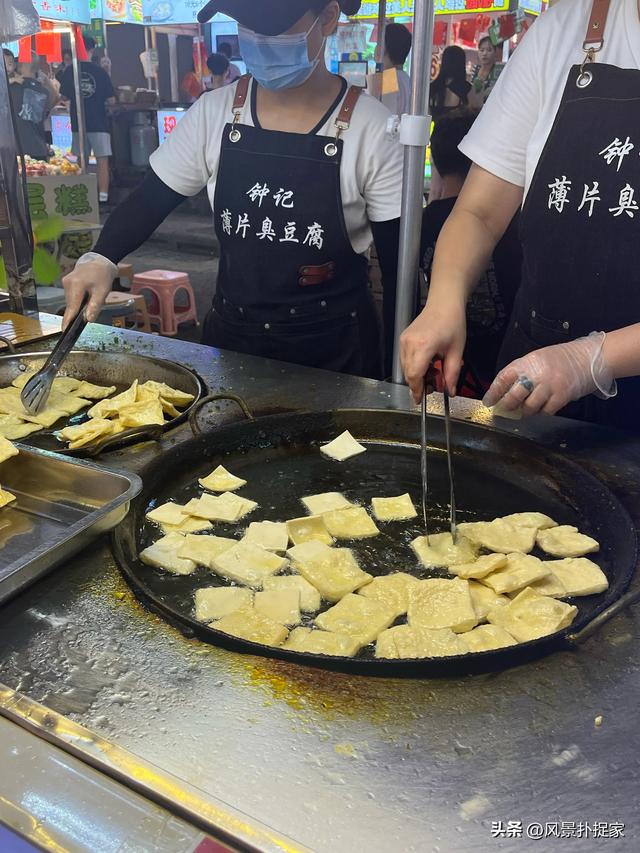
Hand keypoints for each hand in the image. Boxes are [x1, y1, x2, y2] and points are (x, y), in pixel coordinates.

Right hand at [61, 258, 114, 327]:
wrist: (99, 260)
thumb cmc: (102, 275)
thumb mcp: (102, 292)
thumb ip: (95, 306)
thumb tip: (88, 319)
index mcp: (76, 285)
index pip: (71, 308)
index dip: (68, 320)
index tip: (64, 330)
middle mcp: (67, 284)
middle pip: (71, 305)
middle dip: (79, 312)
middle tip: (90, 311)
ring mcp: (65, 282)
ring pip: (71, 301)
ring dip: (80, 305)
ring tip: (92, 298)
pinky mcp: (66, 282)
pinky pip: (72, 296)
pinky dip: (79, 300)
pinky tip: (87, 295)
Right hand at [400, 298, 466, 403]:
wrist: (444, 303)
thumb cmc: (452, 322)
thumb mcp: (456, 351)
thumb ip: (452, 374)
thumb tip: (450, 392)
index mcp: (424, 346)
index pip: (414, 375)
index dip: (417, 390)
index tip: (420, 400)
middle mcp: (410, 343)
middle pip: (408, 374)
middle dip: (419, 384)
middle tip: (434, 386)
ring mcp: (404, 340)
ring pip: (405, 368)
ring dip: (416, 375)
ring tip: (433, 372)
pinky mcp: (403, 339)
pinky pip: (404, 359)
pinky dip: (413, 366)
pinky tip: (427, 363)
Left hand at [483, 333, 616, 416]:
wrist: (589, 357)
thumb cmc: (561, 358)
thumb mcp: (537, 358)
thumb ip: (522, 372)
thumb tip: (506, 390)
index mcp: (527, 362)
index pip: (504, 377)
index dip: (494, 392)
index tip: (488, 402)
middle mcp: (536, 373)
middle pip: (514, 395)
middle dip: (507, 405)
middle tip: (506, 409)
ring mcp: (549, 385)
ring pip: (529, 406)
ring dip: (525, 411)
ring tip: (527, 408)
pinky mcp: (562, 396)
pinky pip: (546, 411)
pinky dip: (542, 412)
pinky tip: (543, 408)